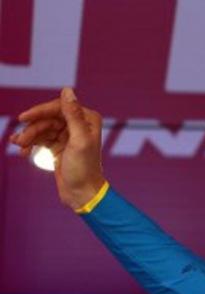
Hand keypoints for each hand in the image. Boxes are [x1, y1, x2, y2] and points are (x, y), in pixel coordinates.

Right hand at [9, 87, 106, 209]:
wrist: (83, 194)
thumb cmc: (84, 169)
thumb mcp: (79, 140)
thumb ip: (73, 115)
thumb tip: (67, 90)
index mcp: (88, 119)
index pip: (59, 107)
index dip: (40, 112)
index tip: (24, 118)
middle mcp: (79, 125)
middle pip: (47, 118)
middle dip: (32, 129)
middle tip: (19, 141)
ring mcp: (67, 135)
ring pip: (41, 129)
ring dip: (28, 137)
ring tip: (19, 147)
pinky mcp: (58, 146)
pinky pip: (40, 139)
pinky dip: (30, 144)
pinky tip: (22, 151)